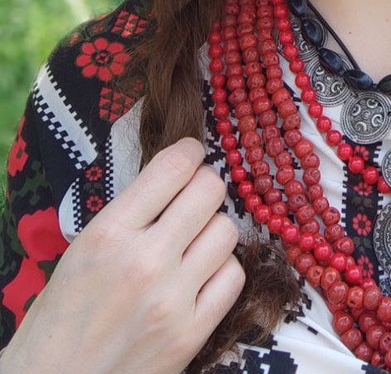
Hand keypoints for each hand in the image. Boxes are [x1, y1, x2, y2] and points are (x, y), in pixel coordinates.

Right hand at [1, 138, 243, 373]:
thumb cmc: (60, 318)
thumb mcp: (82, 250)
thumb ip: (129, 213)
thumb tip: (175, 177)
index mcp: (109, 234)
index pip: (172, 168)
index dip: (189, 153)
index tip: (191, 155)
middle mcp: (145, 261)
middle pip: (210, 191)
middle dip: (204, 187)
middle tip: (194, 197)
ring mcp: (172, 299)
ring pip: (226, 230)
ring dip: (213, 230)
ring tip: (194, 242)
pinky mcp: (192, 333)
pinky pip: (233, 277)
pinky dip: (222, 270)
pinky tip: (202, 275)